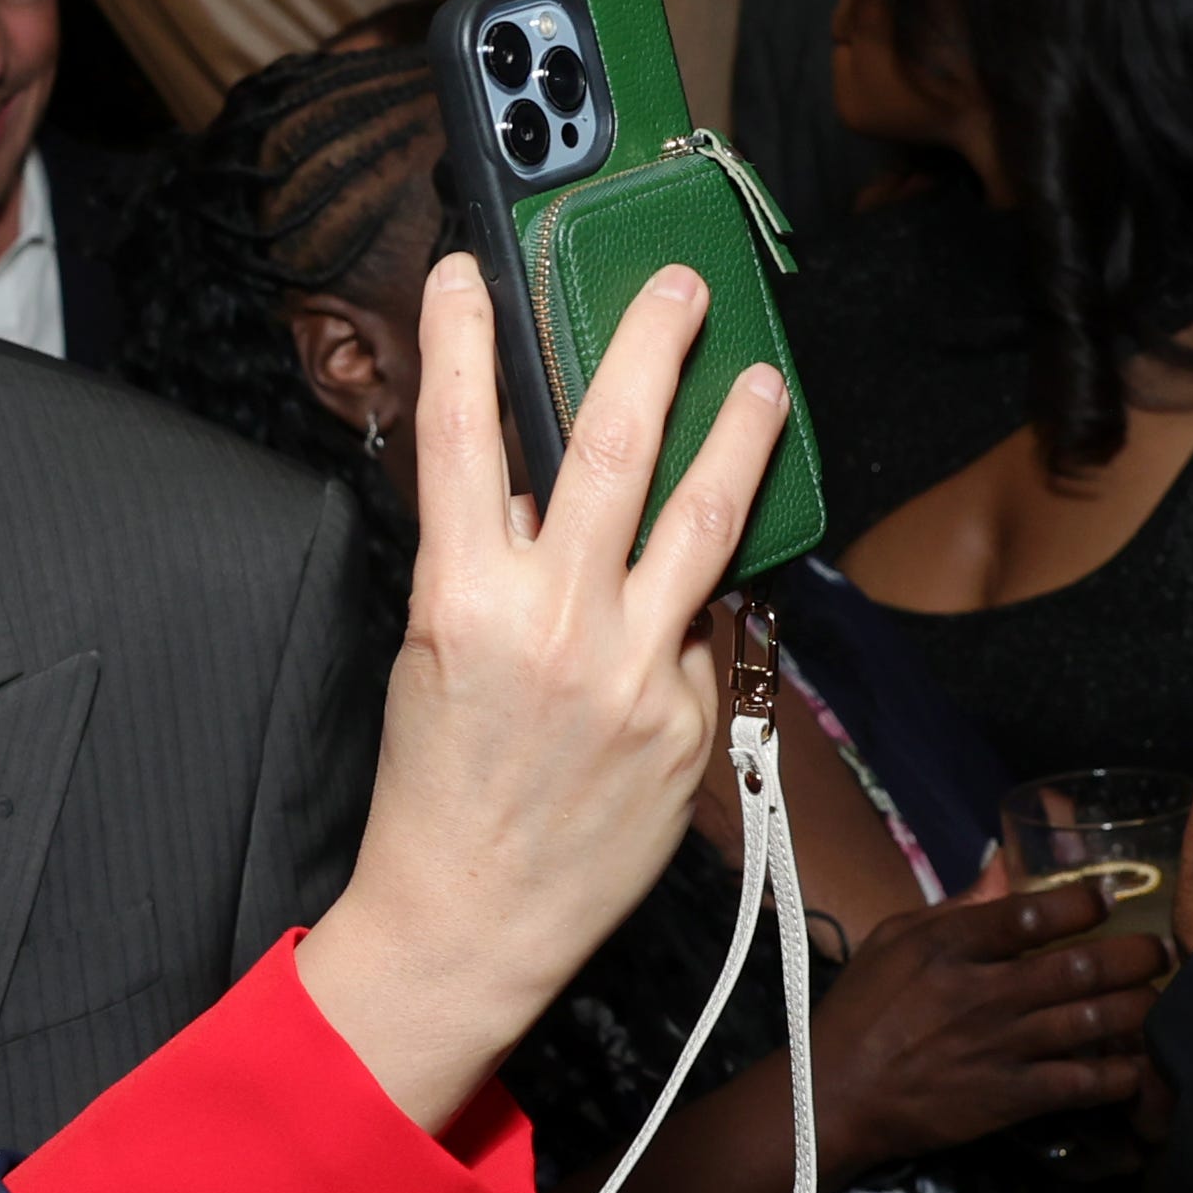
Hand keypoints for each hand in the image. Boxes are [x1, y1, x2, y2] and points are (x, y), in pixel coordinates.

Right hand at [300, 255, 790, 1126]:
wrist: (472, 918)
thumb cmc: (436, 790)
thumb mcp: (432, 655)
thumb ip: (484, 570)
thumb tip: (531, 495)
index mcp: (465, 600)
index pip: (461, 439)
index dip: (460, 344)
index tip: (467, 274)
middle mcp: (557, 622)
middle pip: (618, 448)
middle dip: (653, 348)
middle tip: (681, 289)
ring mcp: (634, 669)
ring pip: (705, 519)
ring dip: (739, 437)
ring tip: (760, 384)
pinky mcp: (687, 716)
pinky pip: (701, 631)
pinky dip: (692, 610)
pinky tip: (683, 611)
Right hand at [811, 879, 1169, 1175]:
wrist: (833, 1095)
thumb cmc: (862, 1011)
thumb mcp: (894, 940)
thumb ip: (956, 905)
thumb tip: (1007, 866)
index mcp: (950, 946)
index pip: (1034, 913)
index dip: (1084, 901)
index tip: (1108, 898)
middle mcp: (983, 992)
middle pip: (1082, 966)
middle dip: (1136, 956)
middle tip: (1160, 952)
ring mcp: (1000, 1046)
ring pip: (1095, 1021)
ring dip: (1140, 1008)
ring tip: (1160, 998)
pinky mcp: (1009, 1097)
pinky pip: (1083, 1083)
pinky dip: (1120, 1075)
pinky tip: (1138, 1065)